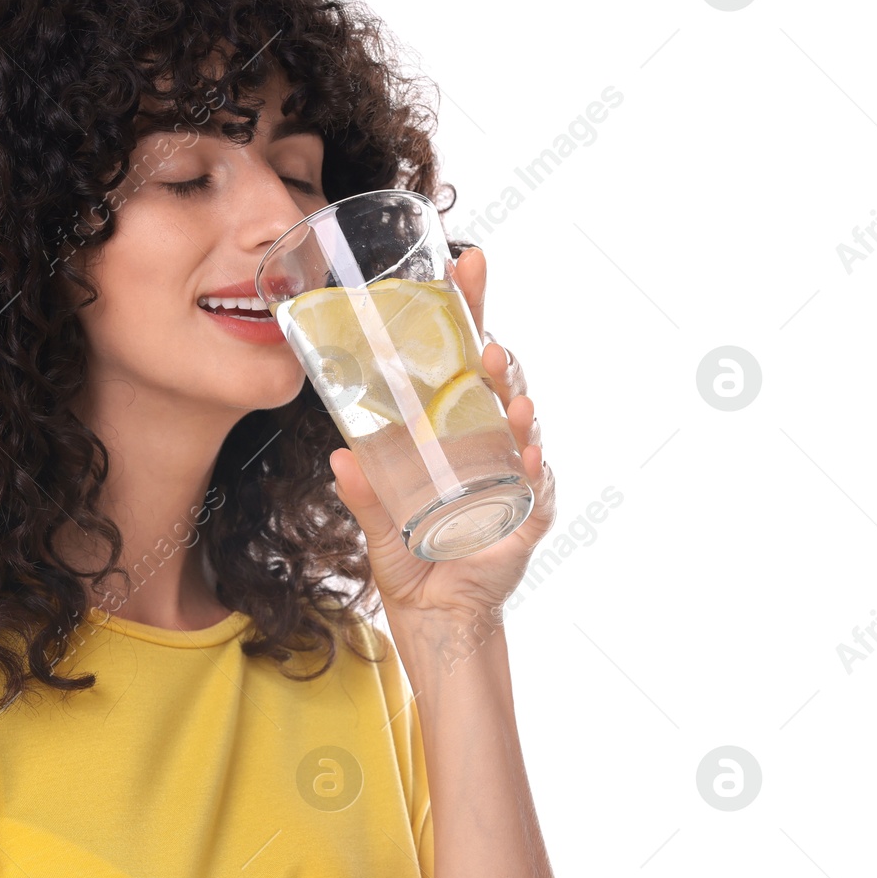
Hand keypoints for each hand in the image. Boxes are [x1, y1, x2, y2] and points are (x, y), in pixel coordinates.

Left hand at [328, 246, 555, 624]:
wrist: (436, 615)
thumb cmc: (410, 558)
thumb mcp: (376, 524)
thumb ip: (362, 495)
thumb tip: (338, 456)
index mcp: (451, 428)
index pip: (461, 357)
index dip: (468, 309)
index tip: (466, 261)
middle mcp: (487, 441)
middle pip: (496, 378)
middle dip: (494, 347)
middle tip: (482, 331)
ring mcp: (513, 473)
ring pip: (522, 422)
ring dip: (513, 397)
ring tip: (497, 377)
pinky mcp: (528, 513)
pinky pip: (538, 483)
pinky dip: (535, 464)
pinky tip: (528, 449)